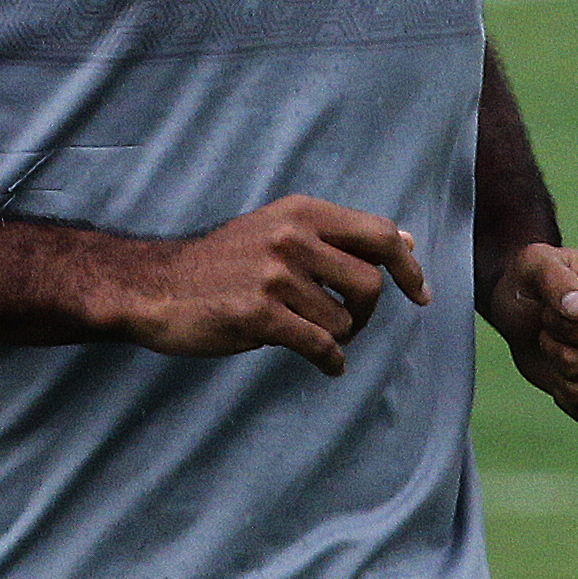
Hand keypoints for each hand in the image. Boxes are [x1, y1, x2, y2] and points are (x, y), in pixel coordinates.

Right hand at [117, 197, 429, 374]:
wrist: (156, 286)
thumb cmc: (224, 263)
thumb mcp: (280, 229)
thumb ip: (340, 235)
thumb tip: (408, 239)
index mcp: (302, 212)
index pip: (380, 234)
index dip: (409, 267)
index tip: (421, 295)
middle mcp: (291, 237)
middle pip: (370, 284)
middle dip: (368, 313)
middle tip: (350, 324)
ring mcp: (274, 275)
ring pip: (344, 321)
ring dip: (336, 337)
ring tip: (308, 333)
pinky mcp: (258, 314)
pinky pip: (320, 346)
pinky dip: (329, 362)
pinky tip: (324, 366)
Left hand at [486, 242, 577, 425]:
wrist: (534, 312)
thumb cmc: (534, 284)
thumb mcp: (531, 266)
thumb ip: (554, 279)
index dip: (552, 324)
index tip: (552, 308)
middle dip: (553, 352)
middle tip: (556, 332)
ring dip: (560, 377)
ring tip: (566, 350)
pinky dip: (571, 401)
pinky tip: (574, 376)